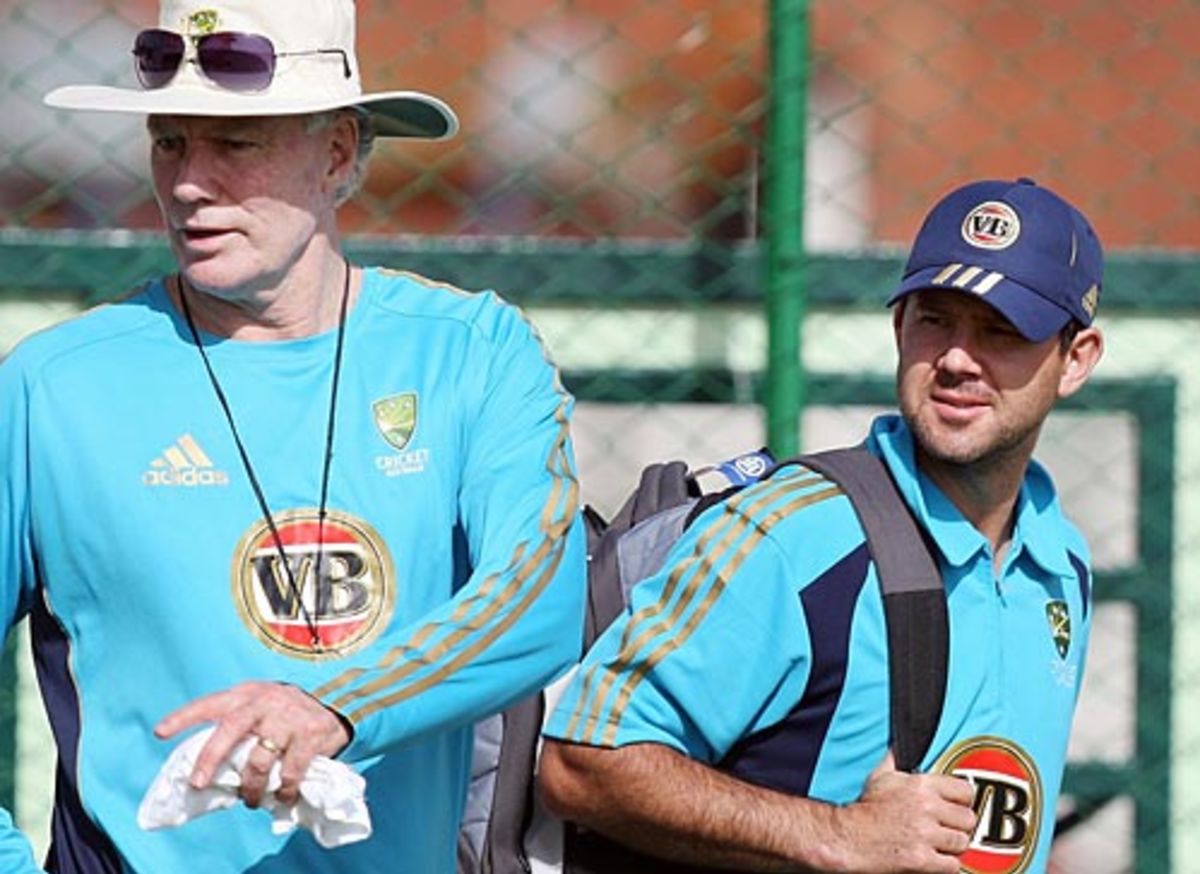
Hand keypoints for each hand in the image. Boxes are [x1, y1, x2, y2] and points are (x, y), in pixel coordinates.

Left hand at [155, 681, 351, 807]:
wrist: (338, 701)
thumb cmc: (287, 712)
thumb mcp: (261, 707)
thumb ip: (239, 726)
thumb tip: (210, 768)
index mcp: (247, 694)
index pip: (210, 704)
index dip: (184, 717)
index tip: (160, 732)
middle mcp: (265, 702)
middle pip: (230, 729)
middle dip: (210, 758)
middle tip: (198, 783)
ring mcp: (288, 718)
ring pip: (259, 759)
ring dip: (251, 787)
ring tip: (250, 800)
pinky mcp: (310, 733)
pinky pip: (291, 771)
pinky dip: (284, 790)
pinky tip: (283, 797)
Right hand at [833, 751, 976, 872]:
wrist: (848, 837)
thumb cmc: (865, 808)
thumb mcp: (880, 776)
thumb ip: (896, 758)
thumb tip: (900, 742)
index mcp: (921, 785)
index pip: (966, 791)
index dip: (962, 801)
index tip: (954, 808)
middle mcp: (926, 808)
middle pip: (968, 819)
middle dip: (958, 826)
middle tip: (946, 829)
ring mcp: (925, 835)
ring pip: (962, 842)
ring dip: (952, 847)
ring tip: (938, 845)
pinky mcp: (922, 860)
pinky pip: (952, 865)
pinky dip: (945, 865)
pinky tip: (933, 859)